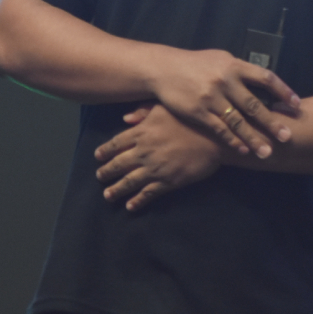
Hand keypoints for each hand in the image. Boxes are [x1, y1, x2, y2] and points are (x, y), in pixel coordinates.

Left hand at [95, 103, 223, 211]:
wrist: (214, 138)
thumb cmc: (191, 119)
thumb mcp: (165, 107)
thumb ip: (143, 111)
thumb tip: (124, 118)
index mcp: (142, 132)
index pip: (117, 143)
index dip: (105, 151)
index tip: (98, 156)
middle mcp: (145, 151)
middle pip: (119, 164)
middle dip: (107, 172)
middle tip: (99, 177)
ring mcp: (155, 168)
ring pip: (130, 181)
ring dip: (117, 189)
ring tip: (108, 195)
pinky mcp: (168, 181)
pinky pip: (148, 193)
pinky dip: (137, 201)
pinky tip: (130, 206)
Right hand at [150, 48, 299, 158]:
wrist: (163, 69)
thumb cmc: (194, 64)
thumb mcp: (219, 58)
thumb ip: (239, 69)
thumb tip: (262, 79)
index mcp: (233, 65)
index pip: (265, 77)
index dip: (283, 91)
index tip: (297, 105)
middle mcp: (225, 81)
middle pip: (254, 105)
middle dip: (272, 122)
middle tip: (288, 136)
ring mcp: (211, 97)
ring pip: (238, 122)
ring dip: (254, 138)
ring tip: (267, 152)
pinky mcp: (198, 112)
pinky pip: (219, 129)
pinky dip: (232, 141)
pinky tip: (243, 150)